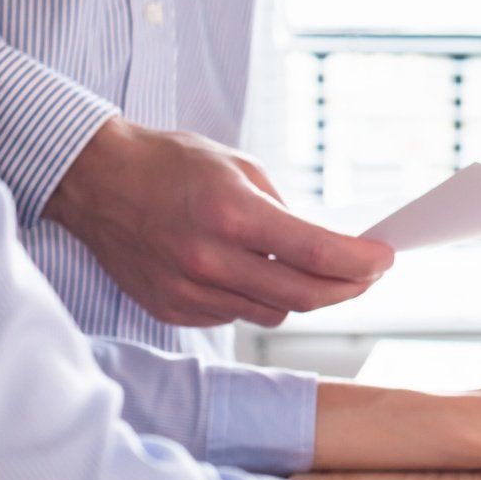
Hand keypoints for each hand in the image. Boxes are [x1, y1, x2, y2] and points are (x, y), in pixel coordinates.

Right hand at [45, 116, 393, 327]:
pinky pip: (236, 315)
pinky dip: (255, 297)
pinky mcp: (172, 309)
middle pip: (305, 295)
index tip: (385, 259)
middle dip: (349, 287)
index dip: (362, 262)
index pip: (317, 254)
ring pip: (274, 311)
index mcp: (231, 214)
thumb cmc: (170, 164)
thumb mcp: (240, 168)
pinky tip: (251, 272)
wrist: (95, 181)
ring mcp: (188, 290)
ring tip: (309, 269)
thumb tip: (328, 248)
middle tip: (368, 274)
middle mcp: (209, 259)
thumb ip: (285, 213)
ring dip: (302, 294)